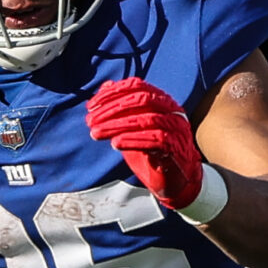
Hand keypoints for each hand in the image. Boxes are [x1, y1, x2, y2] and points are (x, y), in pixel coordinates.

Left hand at [86, 78, 204, 207]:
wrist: (175, 181)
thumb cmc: (153, 152)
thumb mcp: (133, 127)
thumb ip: (122, 107)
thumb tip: (105, 86)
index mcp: (161, 100)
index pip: (136, 86)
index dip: (112, 94)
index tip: (91, 106)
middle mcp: (172, 110)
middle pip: (141, 100)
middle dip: (112, 109)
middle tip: (91, 121)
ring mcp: (176, 128)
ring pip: (147, 119)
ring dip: (117, 125)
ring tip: (96, 133)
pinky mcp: (177, 148)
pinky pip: (156, 140)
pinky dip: (133, 140)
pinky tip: (116, 143)